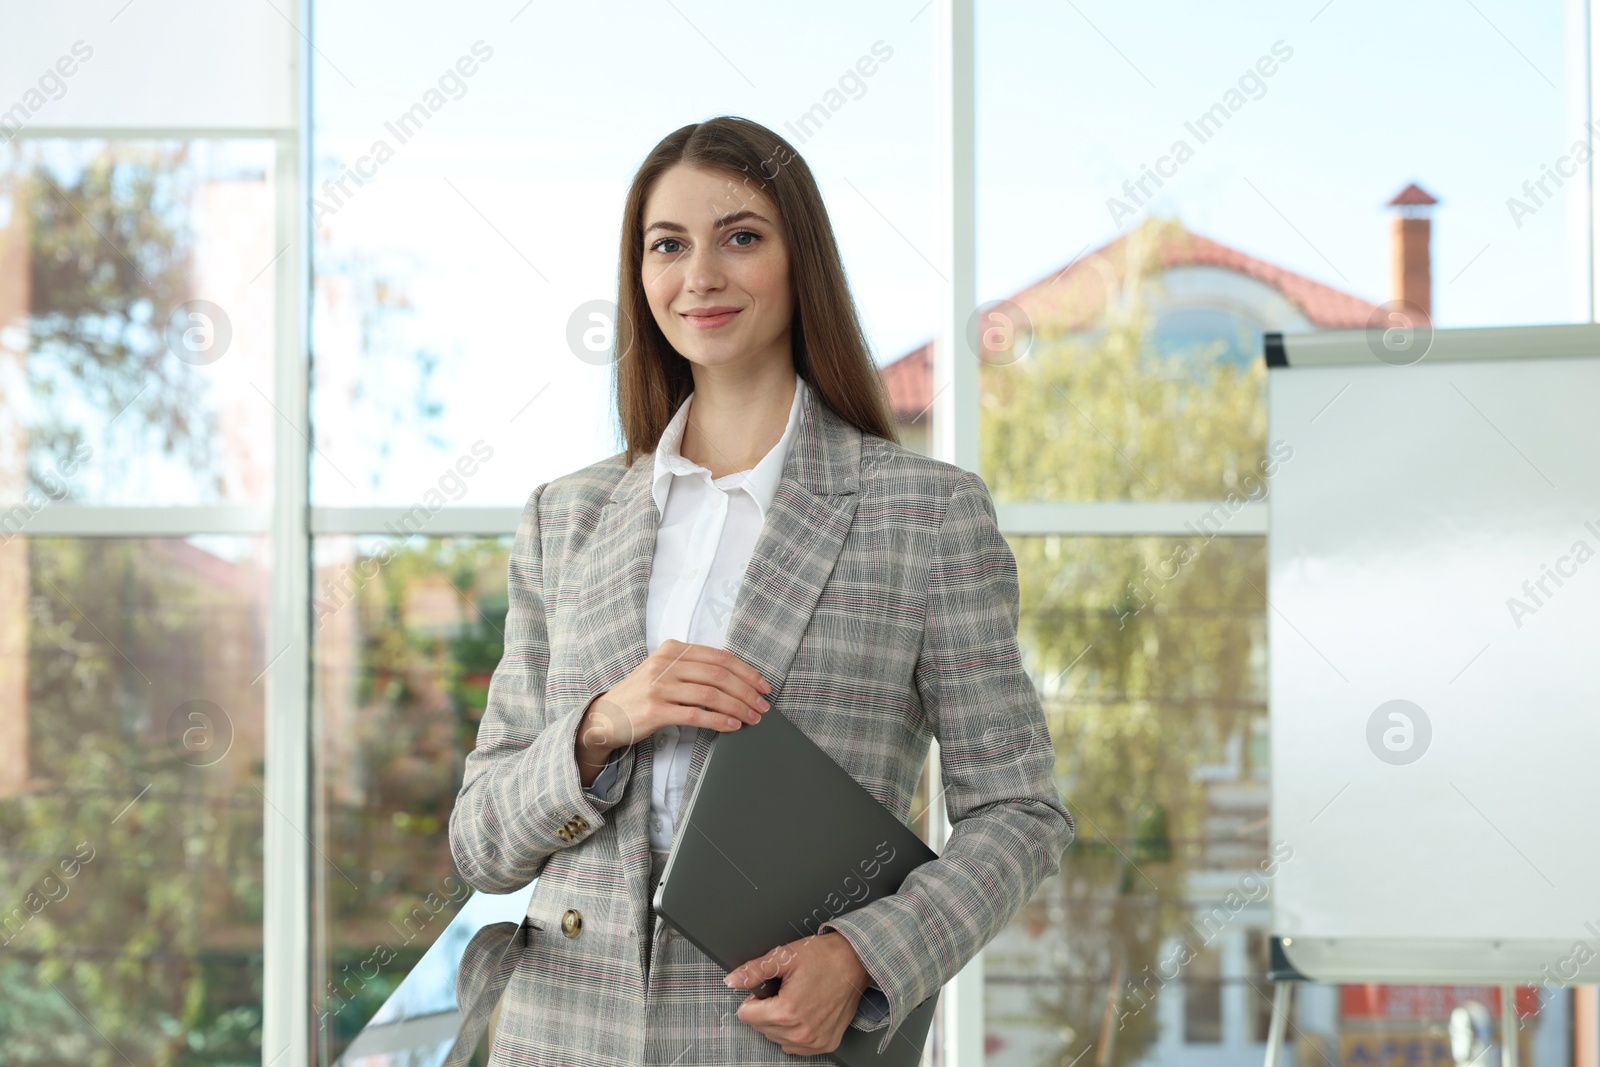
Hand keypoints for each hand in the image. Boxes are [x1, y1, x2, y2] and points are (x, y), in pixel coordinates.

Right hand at [576, 640, 771, 764]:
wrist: (605, 717)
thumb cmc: (641, 696)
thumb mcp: (664, 671)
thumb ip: (692, 669)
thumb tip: (736, 681)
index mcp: (672, 649)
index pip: (719, 657)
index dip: (746, 671)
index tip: (763, 686)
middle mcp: (666, 664)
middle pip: (719, 674)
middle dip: (747, 691)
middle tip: (763, 706)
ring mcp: (659, 686)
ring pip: (711, 694)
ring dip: (738, 707)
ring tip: (753, 718)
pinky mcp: (655, 710)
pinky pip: (696, 714)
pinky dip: (719, 720)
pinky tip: (733, 726)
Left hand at [727, 932, 870, 1055]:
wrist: (855, 962)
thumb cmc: (824, 957)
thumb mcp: (785, 956)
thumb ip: (754, 970)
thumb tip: (732, 980)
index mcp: (787, 1011)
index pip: (747, 1015)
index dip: (754, 998)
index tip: (770, 988)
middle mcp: (801, 1032)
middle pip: (761, 1028)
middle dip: (766, 1009)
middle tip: (785, 990)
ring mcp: (814, 1041)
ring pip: (777, 1038)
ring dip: (779, 1023)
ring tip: (796, 1000)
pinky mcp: (825, 1044)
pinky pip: (795, 1047)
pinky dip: (794, 1032)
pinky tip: (804, 1013)